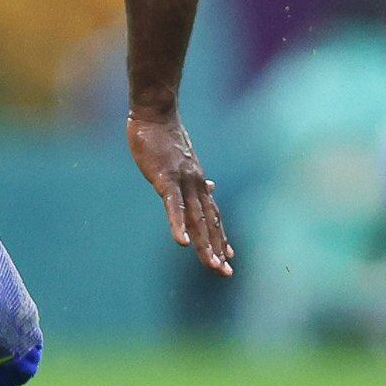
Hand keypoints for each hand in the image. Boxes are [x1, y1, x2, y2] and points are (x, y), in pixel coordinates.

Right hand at [127, 108, 233, 275]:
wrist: (155, 113)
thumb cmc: (163, 134)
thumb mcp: (183, 158)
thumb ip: (194, 176)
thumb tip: (212, 185)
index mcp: (197, 182)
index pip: (213, 214)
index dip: (221, 236)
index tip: (230, 256)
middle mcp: (196, 185)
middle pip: (209, 222)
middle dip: (217, 248)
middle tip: (226, 272)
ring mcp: (182, 182)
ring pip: (196, 219)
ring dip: (205, 243)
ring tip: (212, 265)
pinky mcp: (165, 179)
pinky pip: (174, 206)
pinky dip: (178, 225)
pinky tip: (182, 243)